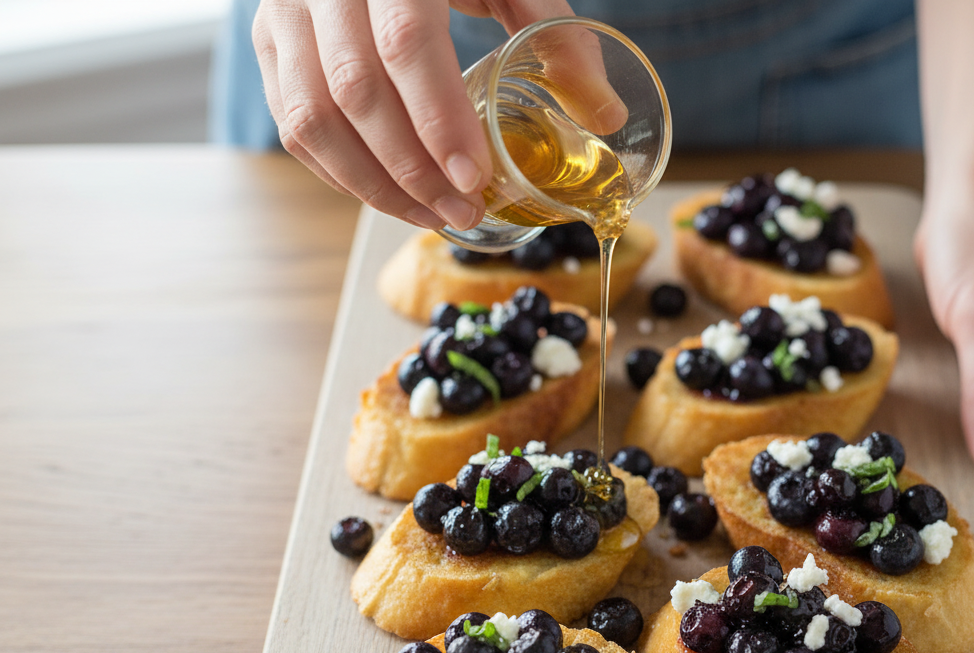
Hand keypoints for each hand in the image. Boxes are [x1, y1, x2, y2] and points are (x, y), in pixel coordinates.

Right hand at [251, 0, 574, 229]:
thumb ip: (555, 36)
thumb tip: (606, 115)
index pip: (403, 45)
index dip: (437, 120)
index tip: (475, 178)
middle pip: (353, 93)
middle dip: (411, 170)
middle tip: (462, 211)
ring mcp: (283, 12)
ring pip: (310, 119)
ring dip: (373, 184)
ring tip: (431, 215)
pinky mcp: (269, 41)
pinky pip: (292, 125)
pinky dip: (339, 172)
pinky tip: (389, 195)